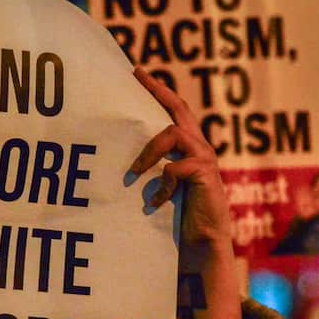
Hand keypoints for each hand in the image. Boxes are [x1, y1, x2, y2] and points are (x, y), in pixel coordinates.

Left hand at [130, 67, 241, 318]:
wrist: (204, 246)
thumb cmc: (179, 219)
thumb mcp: (161, 188)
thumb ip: (150, 169)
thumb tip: (113, 157)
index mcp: (189, 147)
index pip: (173, 110)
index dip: (157, 89)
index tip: (136, 71)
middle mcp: (199, 148)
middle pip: (179, 109)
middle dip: (158, 90)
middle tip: (137, 76)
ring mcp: (204, 161)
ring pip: (173, 135)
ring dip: (149, 150)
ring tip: (134, 171)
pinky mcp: (205, 177)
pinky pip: (176, 169)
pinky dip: (162, 184)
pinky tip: (155, 201)